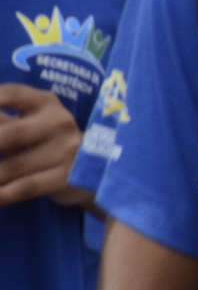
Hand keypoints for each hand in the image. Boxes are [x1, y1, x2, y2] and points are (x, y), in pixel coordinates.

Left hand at [0, 81, 81, 205]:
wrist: (95, 169)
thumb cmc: (48, 140)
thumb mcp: (32, 123)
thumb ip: (4, 121)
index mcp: (46, 103)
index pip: (12, 94)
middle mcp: (59, 123)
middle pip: (10, 133)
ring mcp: (65, 151)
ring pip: (11, 167)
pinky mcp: (65, 178)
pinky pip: (23, 188)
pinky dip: (1, 195)